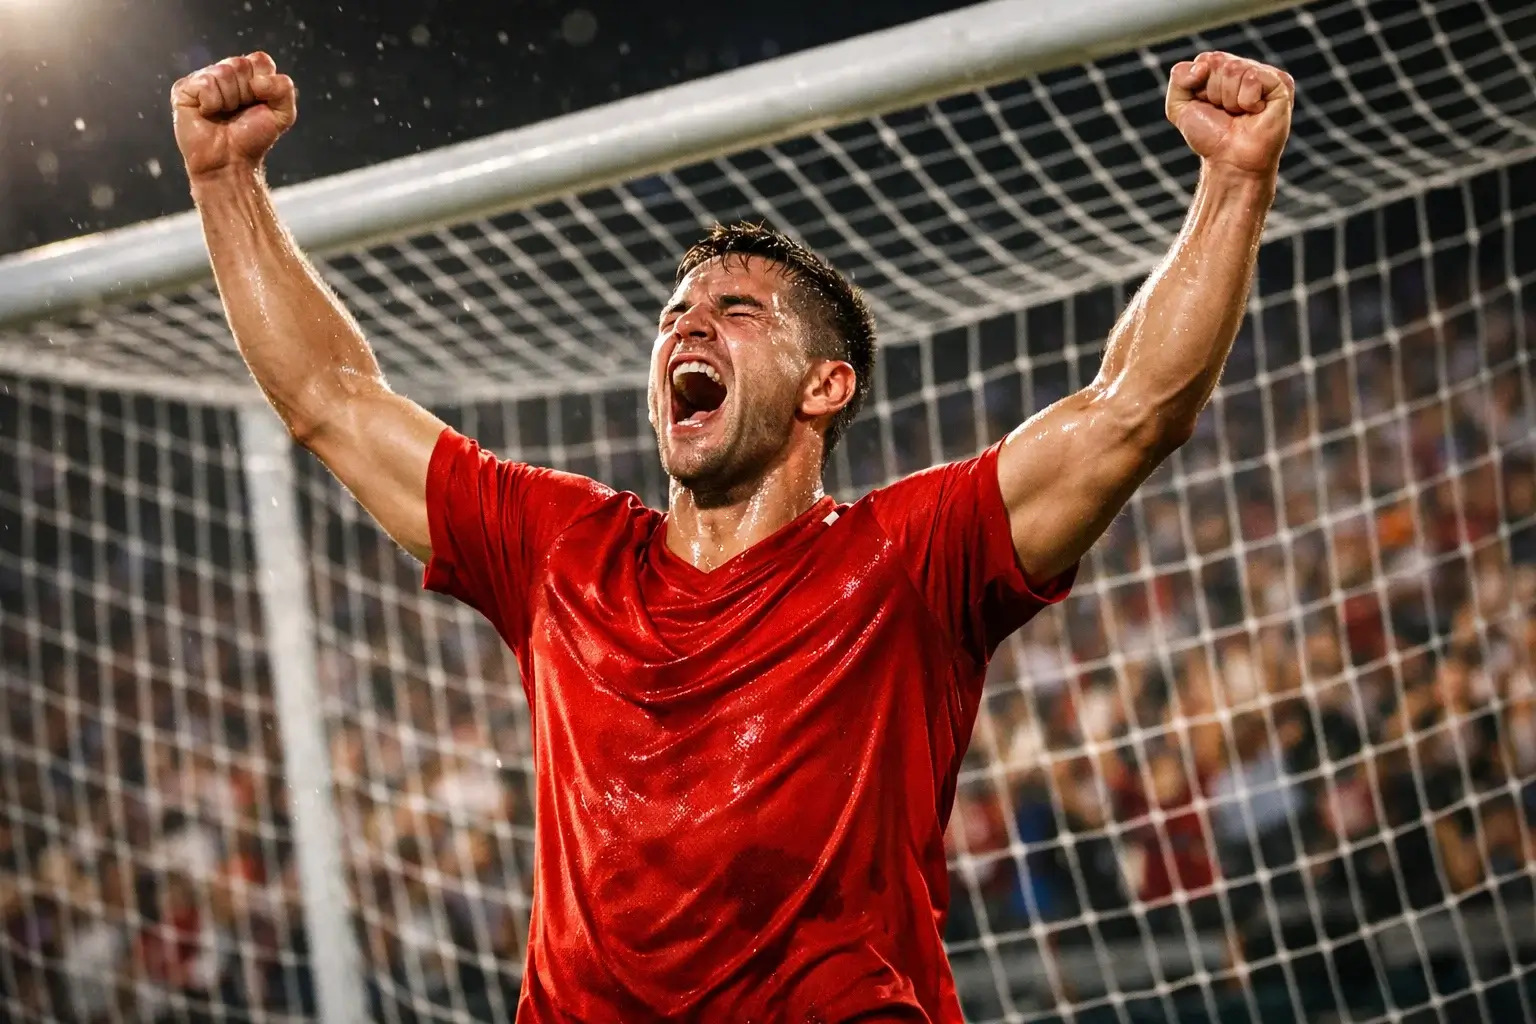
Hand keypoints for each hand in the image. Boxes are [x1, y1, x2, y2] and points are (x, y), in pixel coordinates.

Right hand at [172, 52, 295, 179]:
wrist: (230, 161)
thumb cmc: (252, 138)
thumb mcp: (283, 114)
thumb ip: (284, 88)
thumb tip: (257, 81)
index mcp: (247, 74)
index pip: (260, 60)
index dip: (263, 84)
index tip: (259, 103)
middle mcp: (224, 72)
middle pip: (241, 64)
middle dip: (246, 93)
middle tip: (238, 112)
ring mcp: (202, 79)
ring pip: (223, 72)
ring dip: (229, 100)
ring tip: (223, 114)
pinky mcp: (184, 88)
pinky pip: (205, 83)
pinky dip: (211, 102)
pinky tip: (207, 113)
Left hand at [1167, 51, 1293, 177]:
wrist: (1231, 161)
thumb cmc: (1210, 137)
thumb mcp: (1180, 108)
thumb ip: (1179, 78)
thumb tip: (1201, 65)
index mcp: (1224, 70)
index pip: (1205, 59)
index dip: (1199, 85)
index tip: (1208, 106)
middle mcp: (1245, 68)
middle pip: (1218, 61)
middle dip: (1213, 92)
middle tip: (1226, 112)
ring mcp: (1264, 74)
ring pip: (1234, 69)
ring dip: (1229, 99)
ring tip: (1240, 114)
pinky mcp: (1280, 83)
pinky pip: (1252, 78)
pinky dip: (1246, 100)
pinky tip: (1255, 112)